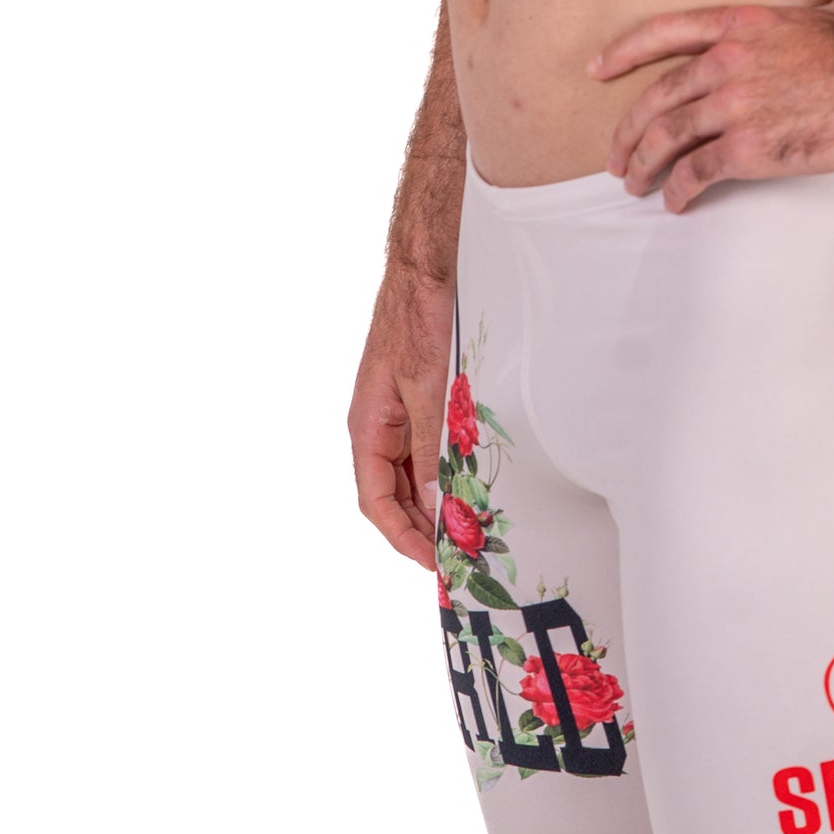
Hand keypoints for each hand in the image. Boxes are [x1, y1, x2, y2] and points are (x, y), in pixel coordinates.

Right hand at [348, 262, 454, 569]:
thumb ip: (430, 448)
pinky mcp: (418, 402)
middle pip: (392, 495)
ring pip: (411, 475)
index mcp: (367, 428)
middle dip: (420, 527)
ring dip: (434, 502)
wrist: (426, 272)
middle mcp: (377, 427)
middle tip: (457, 555)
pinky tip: (467, 483)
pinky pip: (426, 449)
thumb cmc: (418, 322)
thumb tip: (436, 503)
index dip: (402, 536)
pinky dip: (444, 472)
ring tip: (466, 528)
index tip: (432, 562)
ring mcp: (396, 415)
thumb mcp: (428, 391)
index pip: (376, 501)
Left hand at [589, 0, 833, 212]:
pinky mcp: (746, 147)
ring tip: (636, 183)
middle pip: (655, 98)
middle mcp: (725, 63)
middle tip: (617, 155)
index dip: (623, 52)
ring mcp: (732, 106)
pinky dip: (679, 189)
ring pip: (666, 137)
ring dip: (644, 164)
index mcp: (739, 26)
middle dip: (628, 131)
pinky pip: (696, 171)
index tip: (597, 68)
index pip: (663, 32)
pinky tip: (676, 201)